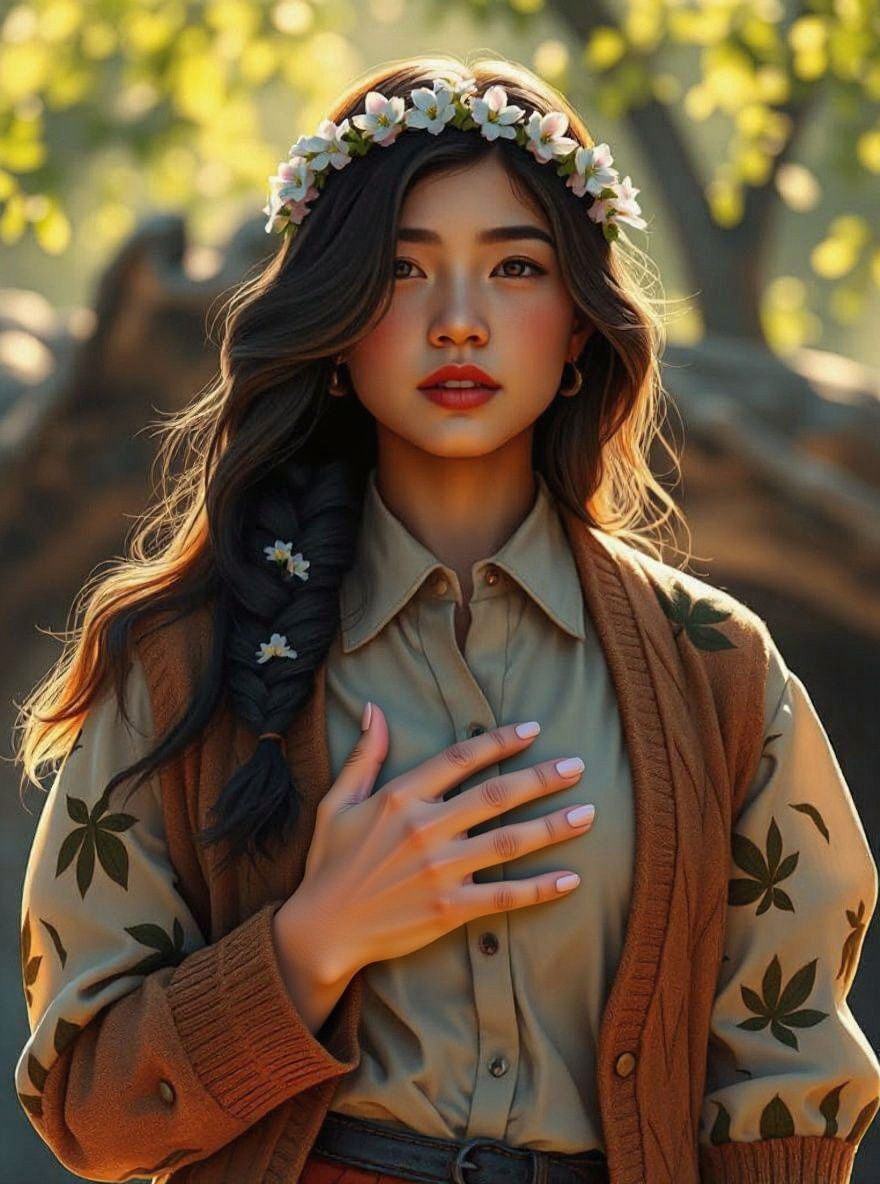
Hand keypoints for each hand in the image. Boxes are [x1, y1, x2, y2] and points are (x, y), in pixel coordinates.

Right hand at [278, 703, 594, 984]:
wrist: (321, 931)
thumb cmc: (329, 864)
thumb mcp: (336, 803)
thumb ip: (364, 756)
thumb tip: (373, 708)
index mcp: (400, 797)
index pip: (460, 758)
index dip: (500, 741)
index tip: (533, 729)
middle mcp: (425, 829)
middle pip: (496, 795)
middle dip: (542, 777)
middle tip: (578, 764)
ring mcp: (440, 871)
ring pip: (509, 842)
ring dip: (553, 826)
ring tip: (589, 814)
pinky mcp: (449, 910)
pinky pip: (504, 896)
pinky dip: (540, 889)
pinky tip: (571, 878)